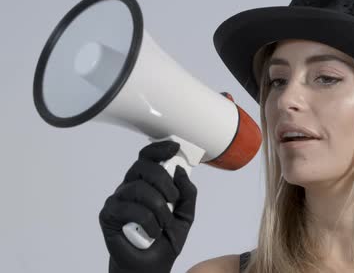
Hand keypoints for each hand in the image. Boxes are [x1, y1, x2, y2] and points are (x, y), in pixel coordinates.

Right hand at [99, 140, 196, 272]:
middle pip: (144, 167)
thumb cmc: (165, 239)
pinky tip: (152, 232)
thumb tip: (180, 171)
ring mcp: (119, 200)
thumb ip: (187, 192)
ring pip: (139, 189)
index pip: (149, 158)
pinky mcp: (109, 214)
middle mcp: (131, 187)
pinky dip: (147, 222)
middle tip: (173, 199)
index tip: (174, 147)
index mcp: (148, 183)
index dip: (160, 149)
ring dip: (158, 208)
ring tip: (163, 223)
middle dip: (164, 181)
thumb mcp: (186, 214)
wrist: (152, 266)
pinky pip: (129, 209)